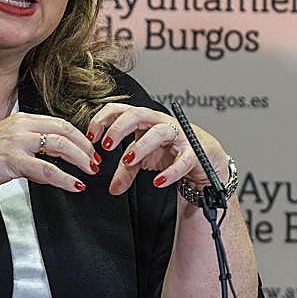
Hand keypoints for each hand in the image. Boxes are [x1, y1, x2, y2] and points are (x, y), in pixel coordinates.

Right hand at [0, 113, 98, 194]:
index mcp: (22, 119)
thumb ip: (29, 146)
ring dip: (80, 160)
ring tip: (90, 171)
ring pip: (60, 147)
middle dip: (85, 147)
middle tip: (96, 161)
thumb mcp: (7, 142)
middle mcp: (22, 126)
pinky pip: (47, 170)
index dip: (79, 136)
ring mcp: (17, 142)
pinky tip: (74, 185)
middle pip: (65, 132)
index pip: (60, 123)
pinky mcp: (13, 160)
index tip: (90, 149)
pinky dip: (65, 179)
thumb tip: (51, 161)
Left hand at [88, 104, 228, 196]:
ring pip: (160, 132)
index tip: (91, 137)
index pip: (120, 109)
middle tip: (106, 145)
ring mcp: (178, 135)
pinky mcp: (193, 152)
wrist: (205, 156)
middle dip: (119, 127)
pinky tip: (158, 182)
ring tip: (129, 160)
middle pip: (138, 114)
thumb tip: (112, 188)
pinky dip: (170, 172)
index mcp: (144, 121)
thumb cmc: (172, 150)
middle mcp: (160, 123)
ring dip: (142, 145)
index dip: (103, 119)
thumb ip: (126, 171)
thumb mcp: (144, 159)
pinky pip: (182, 160)